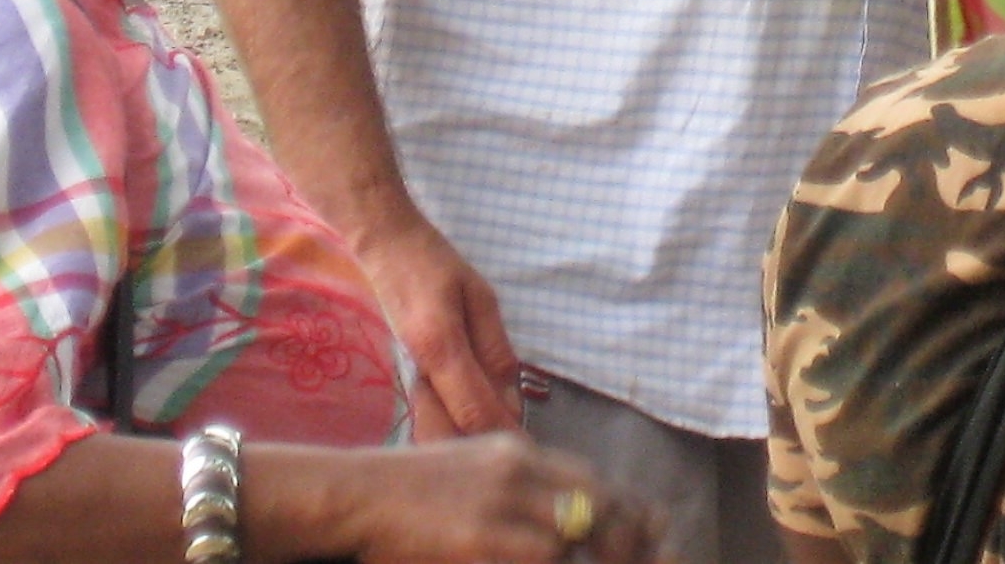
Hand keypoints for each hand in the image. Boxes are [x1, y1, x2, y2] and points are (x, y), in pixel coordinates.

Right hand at [353, 435, 658, 563]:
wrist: (354, 494)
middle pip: (602, 504)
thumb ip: (516, 483)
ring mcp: (504, 507)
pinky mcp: (485, 541)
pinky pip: (545, 556)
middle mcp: (520, 472)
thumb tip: (565, 516)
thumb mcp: (470, 469)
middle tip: (643, 560)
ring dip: (595, 556)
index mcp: (518, 452)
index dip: (630, 514)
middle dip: (628, 539)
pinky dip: (555, 561)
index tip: (649, 536)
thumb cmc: (404, 493)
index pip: (596, 480)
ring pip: (576, 535)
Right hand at [354, 210, 520, 436]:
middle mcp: (417, 371)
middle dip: (481, 449)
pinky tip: (472, 426)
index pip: (473, 409)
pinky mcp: (403, 378)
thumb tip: (511, 401)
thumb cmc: (437, 265)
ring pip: (431, 434)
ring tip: (497, 438)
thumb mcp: (482, 298)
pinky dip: (449, 431)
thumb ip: (496, 351)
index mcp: (441, 346)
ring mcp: (405, 377)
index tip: (529, 451)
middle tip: (515, 449)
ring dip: (463, 445)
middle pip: (447, 435)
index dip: (502, 434)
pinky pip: (426, 417)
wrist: (385, 249)